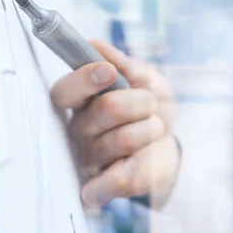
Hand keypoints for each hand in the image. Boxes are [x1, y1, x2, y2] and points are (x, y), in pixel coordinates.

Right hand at [50, 40, 179, 209]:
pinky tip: (132, 164)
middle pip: (105, 110)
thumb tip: (95, 46)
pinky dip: (121, 175)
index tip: (110, 72)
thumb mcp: (146, 79)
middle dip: (141, 102)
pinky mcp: (103, 186)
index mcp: (81, 101)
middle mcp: (79, 129)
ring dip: (150, 129)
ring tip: (153, 128)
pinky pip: (104, 186)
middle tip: (150, 103)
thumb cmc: (149, 108)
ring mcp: (90, 158)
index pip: (64, 90)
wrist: (168, 145)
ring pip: (122, 139)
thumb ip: (124, 64)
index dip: (84, 79)